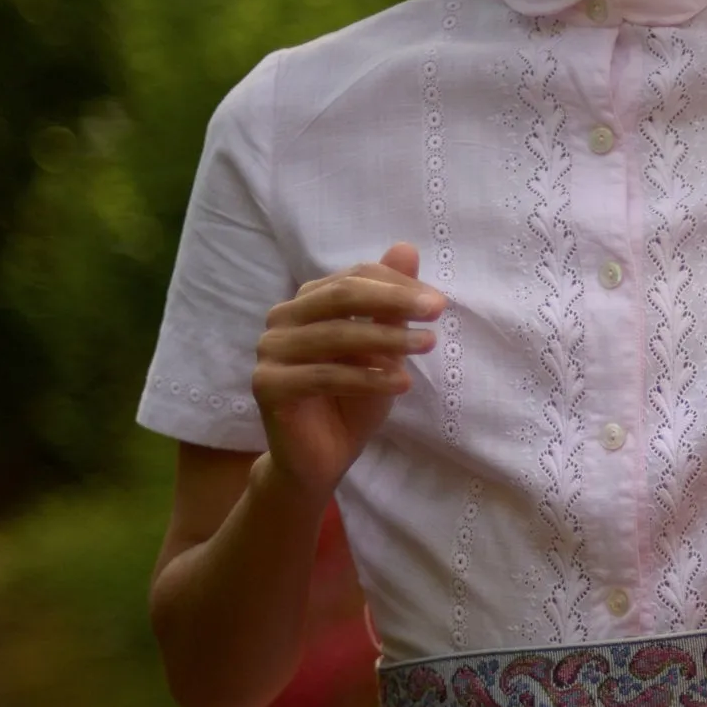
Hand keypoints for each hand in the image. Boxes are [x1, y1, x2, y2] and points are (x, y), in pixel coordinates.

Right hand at [252, 242, 443, 504]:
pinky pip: (324, 375)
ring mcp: (270, 350)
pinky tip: (402, 382)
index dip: (397, 284)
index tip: (438, 302)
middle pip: (341, 296)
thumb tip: (406, 247)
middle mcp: (282, 319)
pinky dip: (367, 377)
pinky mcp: (268, 385)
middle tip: (437, 310)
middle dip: (394, 300)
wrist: (320, 459)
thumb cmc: (353, 402)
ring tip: (429, 345)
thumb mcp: (382, 351)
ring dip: (387, 339)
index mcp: (307, 303)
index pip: (354, 277)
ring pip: (336, 335)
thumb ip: (390, 305)